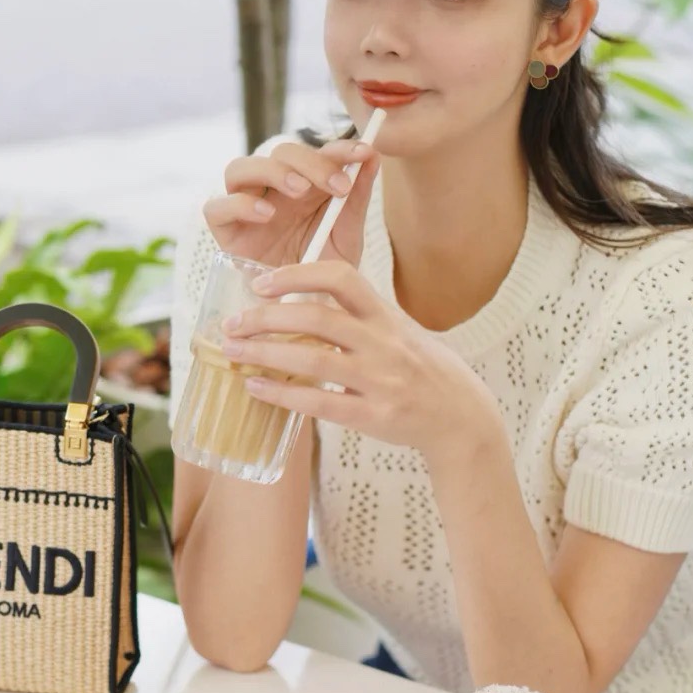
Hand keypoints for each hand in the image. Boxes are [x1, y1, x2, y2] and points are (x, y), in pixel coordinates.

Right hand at [203, 137, 380, 269]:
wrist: (304, 315)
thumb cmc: (323, 274)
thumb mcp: (346, 237)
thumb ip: (356, 198)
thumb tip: (374, 156)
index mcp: (306, 186)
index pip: (318, 153)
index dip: (340, 149)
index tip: (364, 154)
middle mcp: (272, 191)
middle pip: (280, 153)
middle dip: (312, 162)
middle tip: (337, 186)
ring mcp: (245, 208)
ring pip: (240, 168)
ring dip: (272, 171)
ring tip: (299, 190)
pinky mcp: (224, 232)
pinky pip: (216, 208)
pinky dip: (240, 204)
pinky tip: (266, 215)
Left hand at [219, 260, 503, 456]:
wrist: (461, 417)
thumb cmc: (422, 369)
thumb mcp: (399, 330)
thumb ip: (358, 316)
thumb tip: (299, 301)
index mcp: (386, 315)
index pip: (342, 277)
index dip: (298, 274)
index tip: (262, 282)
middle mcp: (383, 343)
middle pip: (318, 318)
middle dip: (267, 317)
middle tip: (232, 322)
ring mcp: (379, 380)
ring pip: (313, 360)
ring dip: (265, 353)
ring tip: (232, 352)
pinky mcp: (373, 417)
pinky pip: (320, 403)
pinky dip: (282, 394)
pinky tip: (255, 387)